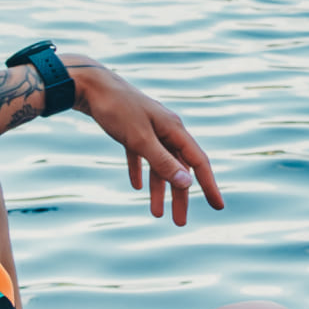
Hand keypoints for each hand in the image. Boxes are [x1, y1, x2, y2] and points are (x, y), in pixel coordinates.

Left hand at [64, 55, 223, 226]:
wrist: (90, 85)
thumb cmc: (116, 109)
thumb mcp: (140, 139)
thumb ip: (162, 162)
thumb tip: (187, 183)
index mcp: (174, 130)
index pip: (198, 162)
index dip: (210, 185)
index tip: (218, 207)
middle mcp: (166, 130)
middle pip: (178, 168)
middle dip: (179, 196)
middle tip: (180, 223)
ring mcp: (149, 129)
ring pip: (159, 165)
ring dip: (158, 189)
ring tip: (156, 214)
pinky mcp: (131, 129)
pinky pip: (141, 156)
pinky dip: (140, 171)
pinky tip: (136, 186)